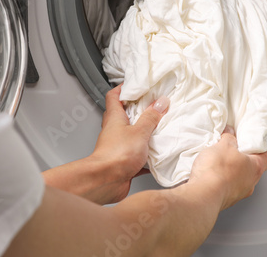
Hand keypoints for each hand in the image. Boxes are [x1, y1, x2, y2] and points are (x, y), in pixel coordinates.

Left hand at [90, 84, 169, 202]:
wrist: (106, 181)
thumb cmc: (116, 155)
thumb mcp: (139, 132)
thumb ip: (150, 117)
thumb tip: (160, 103)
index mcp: (114, 118)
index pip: (114, 96)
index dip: (123, 89)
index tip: (135, 85)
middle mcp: (113, 131)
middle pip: (124, 115)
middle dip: (138, 110)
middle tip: (153, 106)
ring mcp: (117, 146)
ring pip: (131, 135)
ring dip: (144, 133)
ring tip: (159, 129)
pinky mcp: (123, 162)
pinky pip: (137, 155)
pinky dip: (147, 155)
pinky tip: (157, 157)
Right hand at [188, 127, 266, 209]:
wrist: (203, 193)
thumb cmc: (217, 172)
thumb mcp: (223, 145)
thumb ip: (228, 138)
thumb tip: (230, 134)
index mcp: (255, 167)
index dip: (262, 149)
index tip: (253, 143)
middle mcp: (250, 182)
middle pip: (252, 168)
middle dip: (241, 159)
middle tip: (231, 151)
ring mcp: (239, 193)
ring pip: (239, 179)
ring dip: (230, 171)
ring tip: (218, 163)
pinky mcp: (226, 199)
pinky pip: (226, 187)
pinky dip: (220, 181)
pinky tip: (211, 175)